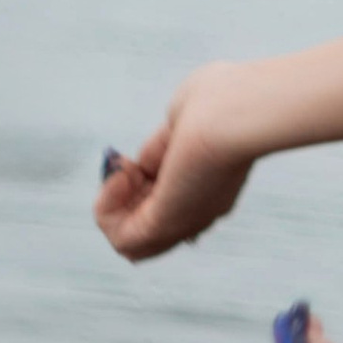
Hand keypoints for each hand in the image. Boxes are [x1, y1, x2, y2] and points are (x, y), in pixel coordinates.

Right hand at [96, 63, 261, 261]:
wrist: (236, 112)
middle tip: (126, 164)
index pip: (171, 205)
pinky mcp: (164, 226)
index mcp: (212, 185)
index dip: (142, 181)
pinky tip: (122, 176)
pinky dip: (106, 209)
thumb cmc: (221, 100)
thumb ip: (167, 141)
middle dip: (124, 194)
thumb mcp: (185, 116)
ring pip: (132, 242)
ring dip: (112, 205)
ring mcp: (183, 222)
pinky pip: (122, 239)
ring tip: (124, 172)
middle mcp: (200, 211)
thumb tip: (147, 161)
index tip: (136, 156)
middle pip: (147, 226)